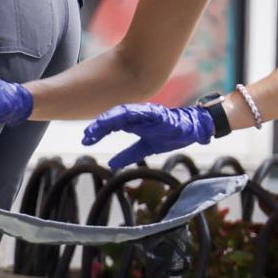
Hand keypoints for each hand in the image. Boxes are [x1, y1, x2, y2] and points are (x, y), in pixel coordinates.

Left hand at [81, 103, 214, 169]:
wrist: (191, 129)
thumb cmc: (169, 134)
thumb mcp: (145, 148)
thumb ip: (128, 155)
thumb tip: (112, 164)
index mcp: (133, 122)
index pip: (111, 124)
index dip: (98, 131)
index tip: (86, 140)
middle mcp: (137, 115)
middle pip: (112, 117)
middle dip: (98, 126)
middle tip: (86, 137)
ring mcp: (146, 113)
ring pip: (122, 113)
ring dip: (108, 121)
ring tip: (96, 131)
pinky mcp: (157, 114)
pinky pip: (140, 112)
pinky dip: (127, 115)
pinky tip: (116, 119)